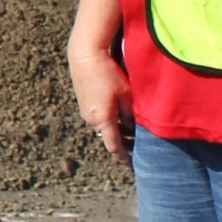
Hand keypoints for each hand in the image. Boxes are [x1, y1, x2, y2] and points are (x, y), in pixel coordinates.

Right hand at [67, 41, 133, 165]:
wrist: (85, 55)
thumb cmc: (108, 74)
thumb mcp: (126, 95)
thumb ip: (130, 115)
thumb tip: (133, 128)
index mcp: (103, 120)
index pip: (114, 147)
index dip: (124, 158)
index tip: (132, 166)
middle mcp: (91, 120)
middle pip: (108, 138)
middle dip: (123, 144)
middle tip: (137, 149)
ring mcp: (86, 112)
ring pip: (103, 128)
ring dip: (116, 131)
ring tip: (131, 132)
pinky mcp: (84, 103)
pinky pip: (98, 118)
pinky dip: (108, 121)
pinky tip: (118, 115)